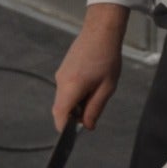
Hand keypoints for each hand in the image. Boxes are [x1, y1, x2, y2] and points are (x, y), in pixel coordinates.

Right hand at [54, 3, 127, 129]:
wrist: (100, 32)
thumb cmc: (107, 58)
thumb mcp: (106, 88)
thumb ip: (95, 109)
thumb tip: (87, 126)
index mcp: (71, 88)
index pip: (60, 115)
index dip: (64, 129)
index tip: (73, 135)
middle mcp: (61, 82)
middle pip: (60, 109)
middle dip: (73, 116)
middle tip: (91, 114)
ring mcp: (60, 75)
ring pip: (63, 99)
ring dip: (75, 104)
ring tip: (95, 93)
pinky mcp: (63, 70)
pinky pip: (65, 89)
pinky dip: (74, 94)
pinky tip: (91, 85)